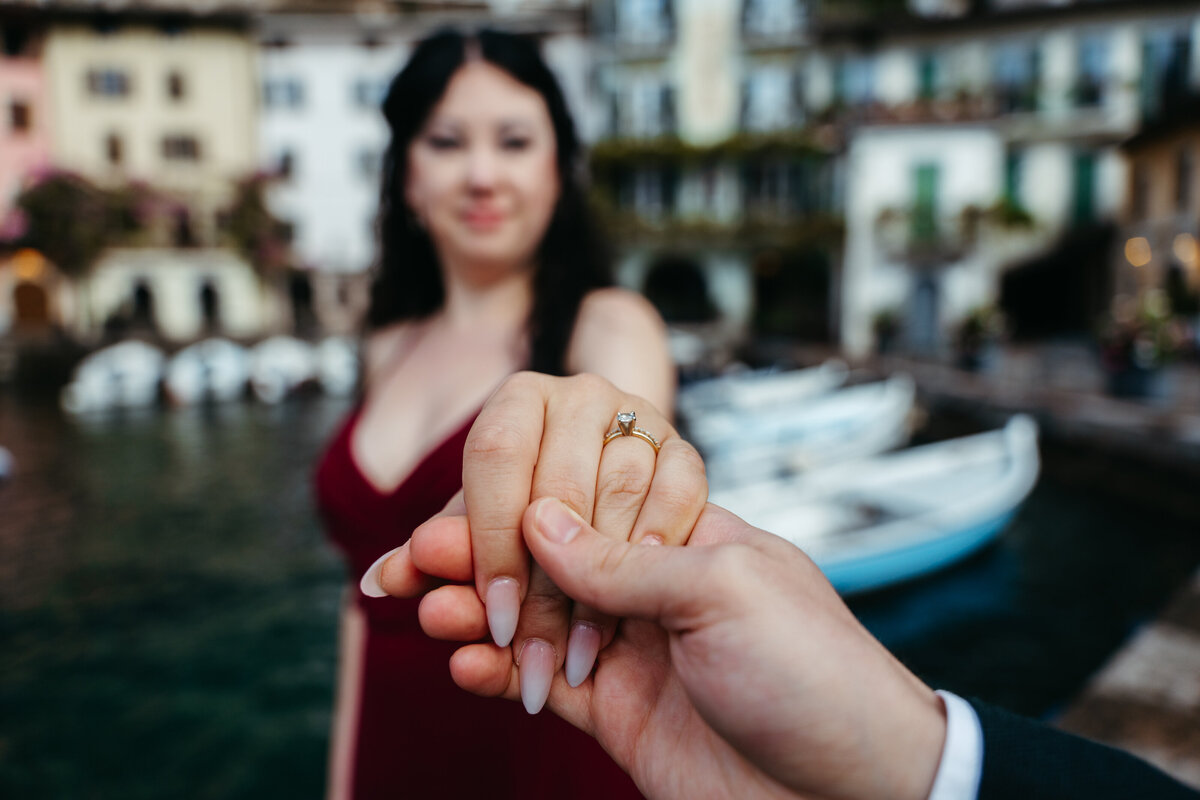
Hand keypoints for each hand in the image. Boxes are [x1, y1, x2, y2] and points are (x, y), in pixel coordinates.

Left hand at [366, 372, 706, 711]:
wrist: (609, 492)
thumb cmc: (530, 519)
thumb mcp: (481, 535)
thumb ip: (434, 557)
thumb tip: (376, 583)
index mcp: (519, 399)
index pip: (494, 459)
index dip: (489, 544)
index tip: (493, 617)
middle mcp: (581, 394)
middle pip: (560, 483)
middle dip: (545, 583)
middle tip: (533, 651)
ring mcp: (641, 416)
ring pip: (620, 489)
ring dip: (604, 577)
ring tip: (580, 651)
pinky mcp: (686, 447)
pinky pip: (679, 490)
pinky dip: (659, 542)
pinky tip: (639, 598)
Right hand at [393, 498, 947, 799]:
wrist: (853, 791)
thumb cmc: (813, 672)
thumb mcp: (724, 593)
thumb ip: (624, 561)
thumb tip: (536, 518)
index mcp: (685, 536)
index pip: (579, 506)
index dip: (512, 511)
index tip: (447, 517)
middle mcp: (652, 587)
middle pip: (544, 560)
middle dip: (475, 558)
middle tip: (406, 564)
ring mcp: (630, 651)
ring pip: (531, 620)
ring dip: (475, 613)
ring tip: (425, 609)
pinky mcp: (616, 714)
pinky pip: (538, 683)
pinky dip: (496, 671)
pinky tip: (462, 662)